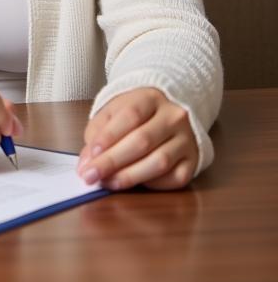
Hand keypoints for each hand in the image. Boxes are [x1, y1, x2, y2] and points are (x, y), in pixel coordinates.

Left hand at [78, 88, 196, 190]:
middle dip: (112, 162)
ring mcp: (187, 140)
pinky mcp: (194, 161)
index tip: (90, 155)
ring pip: (160, 162)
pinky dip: (152, 184)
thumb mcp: (112, 113)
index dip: (108, 137)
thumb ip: (97, 133)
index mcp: (151, 98)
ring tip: (107, 183)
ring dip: (129, 176)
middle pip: (142, 141)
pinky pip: (176, 178)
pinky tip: (134, 183)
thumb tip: (87, 162)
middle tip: (90, 175)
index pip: (130, 116)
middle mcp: (174, 117)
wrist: (166, 114)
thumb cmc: (133, 115)